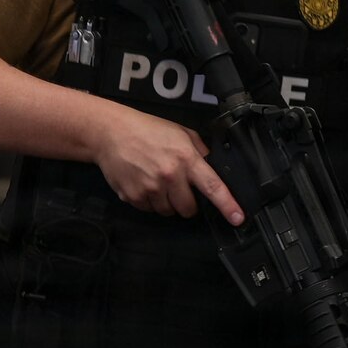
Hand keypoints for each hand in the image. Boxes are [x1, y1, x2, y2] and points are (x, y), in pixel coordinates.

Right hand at [90, 106, 243, 224]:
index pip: (213, 187)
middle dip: (187, 203)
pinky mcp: (132, 196)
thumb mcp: (180, 133)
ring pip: (167, 211)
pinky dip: (148, 201)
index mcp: (185, 159)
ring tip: (156, 182)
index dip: (228, 205)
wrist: (110, 133)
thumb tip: (212, 168)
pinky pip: (148, 209)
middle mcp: (169, 175)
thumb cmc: (145, 130)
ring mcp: (149, 188)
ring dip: (166, 202)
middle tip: (178, 189)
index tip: (238, 218)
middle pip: (188, 209)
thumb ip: (199, 152)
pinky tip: (143, 182)